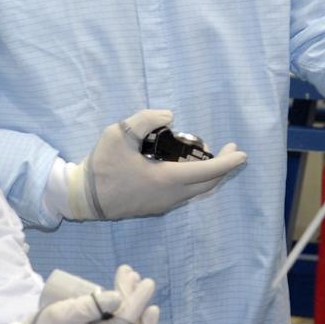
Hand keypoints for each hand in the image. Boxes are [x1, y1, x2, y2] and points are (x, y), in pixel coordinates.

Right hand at [22, 265, 158, 323]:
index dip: (137, 302)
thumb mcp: (61, 314)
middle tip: (133, 275)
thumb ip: (89, 307)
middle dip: (136, 300)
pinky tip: (139, 307)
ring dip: (140, 310)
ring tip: (136, 283)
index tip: (145, 282)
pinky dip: (137, 323)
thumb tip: (118, 297)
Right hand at [65, 109, 246, 219]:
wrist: (83, 199)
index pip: (206, 171)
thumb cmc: (101, 167)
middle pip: (207, 184)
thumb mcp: (118, 134)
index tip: (242, 153)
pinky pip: (185, 194)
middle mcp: (170, 196)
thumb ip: (145, 120)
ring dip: (208, 175)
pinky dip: (195, 181)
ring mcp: (163, 205)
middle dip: (223, 167)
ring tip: (210, 154)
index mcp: (166, 180)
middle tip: (231, 149)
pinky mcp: (155, 207)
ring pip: (196, 191)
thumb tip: (169, 116)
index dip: (227, 162)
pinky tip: (188, 167)